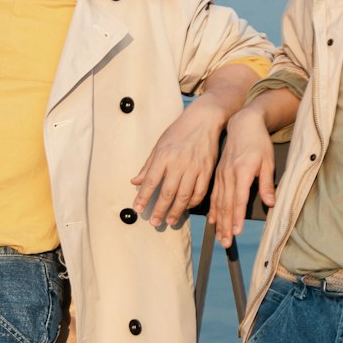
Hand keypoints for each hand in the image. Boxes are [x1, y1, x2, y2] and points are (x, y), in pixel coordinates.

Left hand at [131, 94, 227, 227]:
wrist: (205, 119)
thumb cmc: (179, 131)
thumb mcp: (160, 144)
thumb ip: (148, 165)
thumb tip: (135, 182)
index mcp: (164, 155)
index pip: (150, 181)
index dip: (143, 197)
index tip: (138, 209)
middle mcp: (178, 163)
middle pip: (167, 193)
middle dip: (159, 210)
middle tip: (154, 222)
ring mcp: (194, 168)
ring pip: (184, 196)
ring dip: (176, 211)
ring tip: (170, 221)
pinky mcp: (207, 170)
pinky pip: (200, 192)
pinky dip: (193, 202)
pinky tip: (186, 207)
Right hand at [208, 108, 275, 248]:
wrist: (244, 124)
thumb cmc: (258, 143)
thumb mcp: (268, 161)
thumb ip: (267, 183)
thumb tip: (270, 203)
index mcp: (242, 172)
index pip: (238, 199)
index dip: (237, 217)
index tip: (236, 232)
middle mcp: (229, 175)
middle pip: (226, 204)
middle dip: (225, 226)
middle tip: (226, 243)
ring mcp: (221, 174)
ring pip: (218, 202)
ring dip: (219, 221)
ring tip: (220, 237)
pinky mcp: (218, 173)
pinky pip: (213, 194)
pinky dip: (213, 209)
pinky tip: (212, 220)